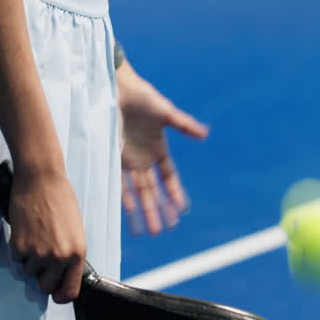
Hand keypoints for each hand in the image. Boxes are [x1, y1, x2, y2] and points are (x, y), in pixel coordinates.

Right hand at [6, 167, 87, 302]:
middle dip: (42, 277)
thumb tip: (60, 273)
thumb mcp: (75, 230)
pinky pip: (16, 259)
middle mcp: (58, 258)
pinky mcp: (19, 247)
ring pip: (29, 272)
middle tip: (41, 262)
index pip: (70, 291)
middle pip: (46, 287)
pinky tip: (24, 231)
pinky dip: (18, 249)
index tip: (56, 294)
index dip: (61, 296)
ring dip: (30, 259)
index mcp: (77, 254)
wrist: (41, 180)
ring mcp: (37, 254)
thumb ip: (69, 253)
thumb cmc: (61, 200)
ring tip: (35, 237)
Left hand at [117, 63, 208, 233]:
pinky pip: (119, 182)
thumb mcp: (167, 112)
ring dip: (142, 211)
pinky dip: (124, 198)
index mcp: (159, 150)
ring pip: (137, 192)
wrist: (117, 88)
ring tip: (147, 230)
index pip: (169, 179)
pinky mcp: (114, 156)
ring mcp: (128, 160)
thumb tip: (205, 134)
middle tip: (163, 231)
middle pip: (153, 191)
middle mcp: (144, 159)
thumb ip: (184, 125)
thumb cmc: (143, 97)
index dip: (176, 194)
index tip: (182, 212)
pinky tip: (129, 213)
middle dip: (158, 211)